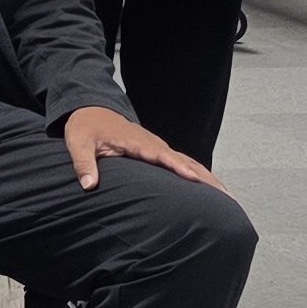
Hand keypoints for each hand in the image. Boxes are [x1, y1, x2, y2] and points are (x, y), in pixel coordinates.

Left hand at [63, 104, 224, 191]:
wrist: (92, 109)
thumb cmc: (85, 127)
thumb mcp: (77, 143)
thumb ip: (83, 164)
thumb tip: (88, 186)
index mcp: (136, 142)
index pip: (161, 156)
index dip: (178, 167)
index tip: (194, 179)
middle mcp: (153, 144)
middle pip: (184, 161)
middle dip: (205, 178)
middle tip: (226, 197)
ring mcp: (159, 147)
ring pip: (189, 162)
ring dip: (208, 178)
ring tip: (228, 197)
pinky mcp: (159, 151)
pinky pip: (183, 163)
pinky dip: (199, 174)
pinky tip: (212, 188)